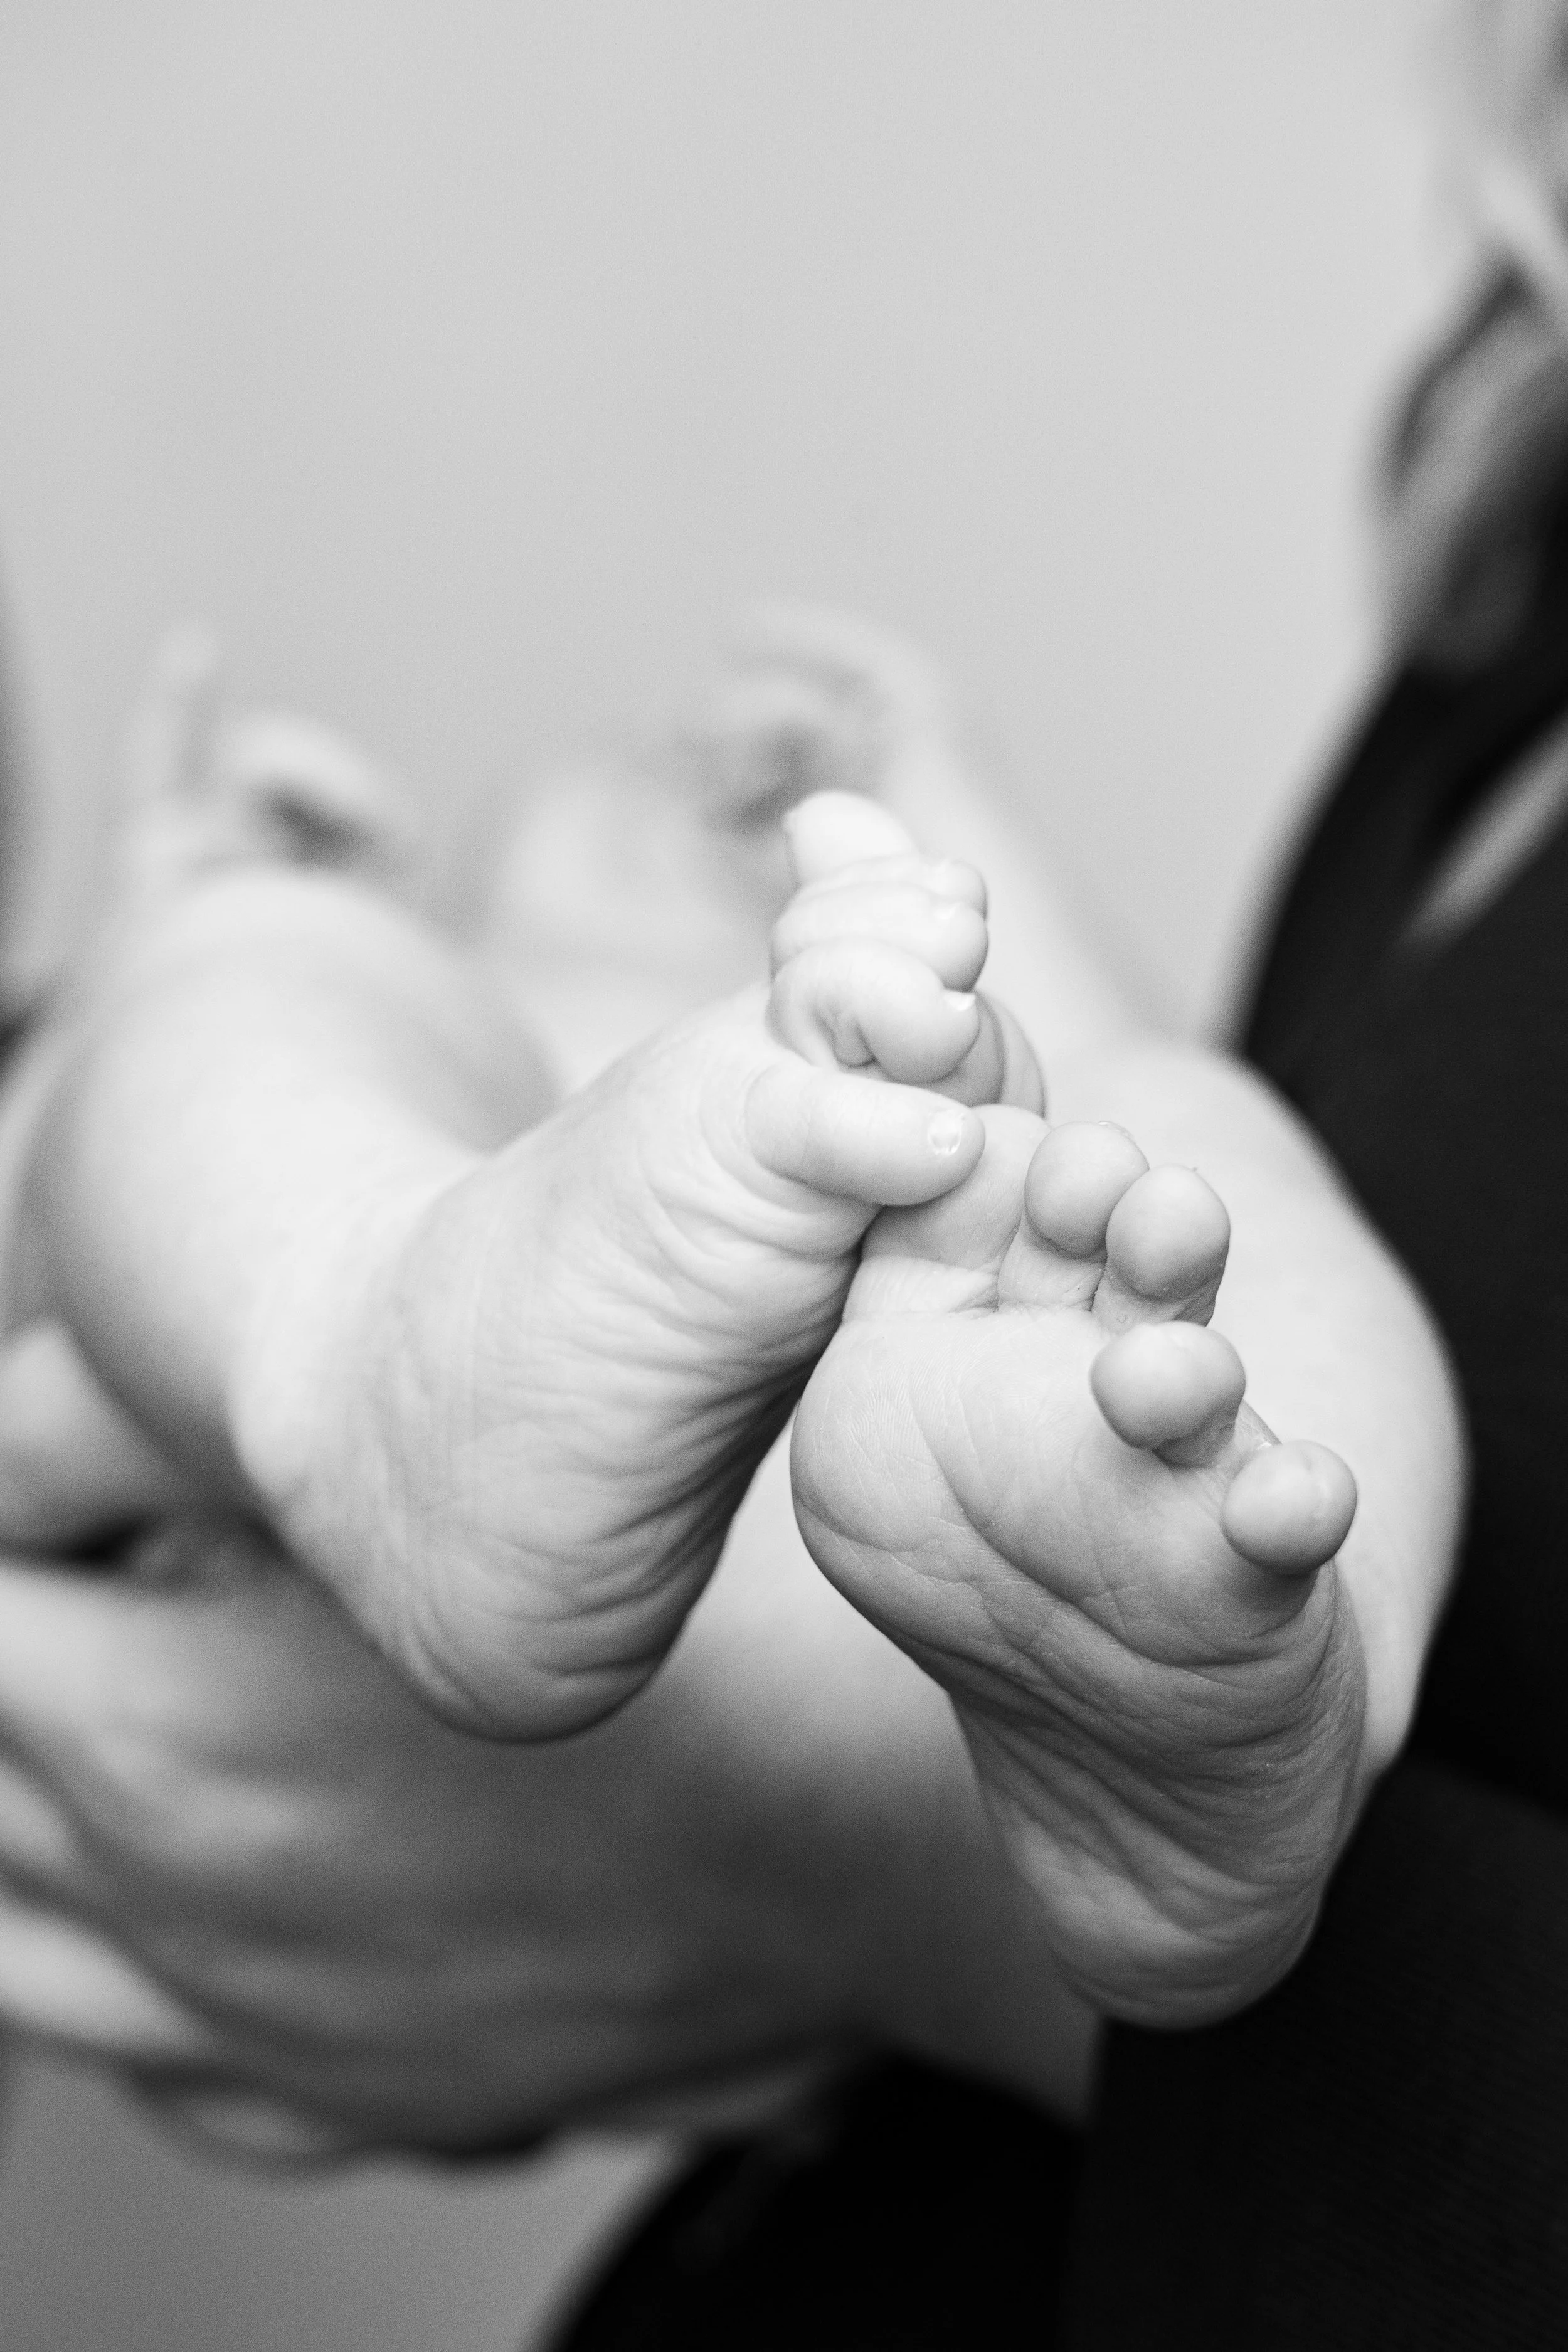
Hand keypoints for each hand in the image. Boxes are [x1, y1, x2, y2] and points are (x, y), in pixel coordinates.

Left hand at [0, 1466, 1096, 2165]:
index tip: (44, 1522)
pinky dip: (135, 1987)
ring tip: (92, 1757)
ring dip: (31, 1843)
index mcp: (170, 1740)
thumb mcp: (416, 1502)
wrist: (856, 1855)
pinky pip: (160, 2073)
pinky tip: (186, 1919)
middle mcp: (180, 1907)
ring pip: (28, 1954)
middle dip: (11, 1688)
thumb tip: (68, 1426)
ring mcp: (254, 2033)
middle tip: (72, 1605)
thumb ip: (207, 1455)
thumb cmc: (665, 1662)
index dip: (9, 1556)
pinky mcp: (346, 2101)